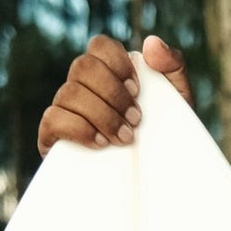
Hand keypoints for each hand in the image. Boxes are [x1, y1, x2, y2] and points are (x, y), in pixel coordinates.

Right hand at [36, 33, 192, 157]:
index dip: (117, 63)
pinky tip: (101, 143)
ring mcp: (64, 111)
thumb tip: (150, 43)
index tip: (138, 90)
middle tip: (136, 120)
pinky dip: (79, 128)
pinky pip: (53, 120)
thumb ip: (172, 67)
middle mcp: (82, 88)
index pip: (99, 46)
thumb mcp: (178, 103)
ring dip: (101, 114)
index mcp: (107, 74)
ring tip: (125, 138)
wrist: (157, 186)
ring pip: (69, 93)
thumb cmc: (164, 141)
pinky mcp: (53, 138)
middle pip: (82, 66)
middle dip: (112, 93)